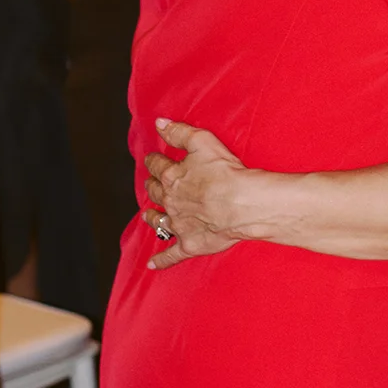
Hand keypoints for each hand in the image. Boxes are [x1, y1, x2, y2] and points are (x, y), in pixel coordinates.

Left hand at [141, 119, 246, 266]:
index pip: (158, 165)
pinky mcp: (189, 244)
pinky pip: (171, 255)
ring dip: (152, 218)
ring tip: (147, 215)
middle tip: (151, 183)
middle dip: (152, 186)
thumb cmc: (224, 172)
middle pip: (156, 192)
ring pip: (158, 222)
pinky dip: (160, 260)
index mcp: (173, 176)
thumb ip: (179, 132)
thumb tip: (159, 123)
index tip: (153, 158)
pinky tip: (152, 264)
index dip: (154, 160)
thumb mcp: (202, 141)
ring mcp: (178, 225)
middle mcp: (171, 201)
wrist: (240, 204)